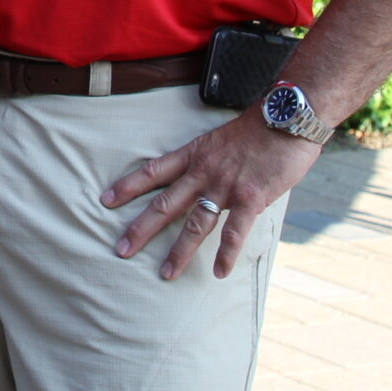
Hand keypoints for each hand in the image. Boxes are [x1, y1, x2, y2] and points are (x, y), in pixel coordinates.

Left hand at [100, 113, 322, 279]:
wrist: (286, 117)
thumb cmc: (256, 129)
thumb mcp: (219, 140)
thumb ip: (206, 161)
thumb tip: (198, 180)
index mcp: (193, 155)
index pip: (152, 171)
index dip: (127, 187)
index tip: (105, 200)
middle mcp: (202, 172)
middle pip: (164, 203)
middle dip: (140, 228)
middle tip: (120, 249)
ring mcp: (225, 186)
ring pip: (195, 223)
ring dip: (179, 251)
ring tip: (166, 274)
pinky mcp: (251, 197)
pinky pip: (235, 231)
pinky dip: (227, 253)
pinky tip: (220, 272)